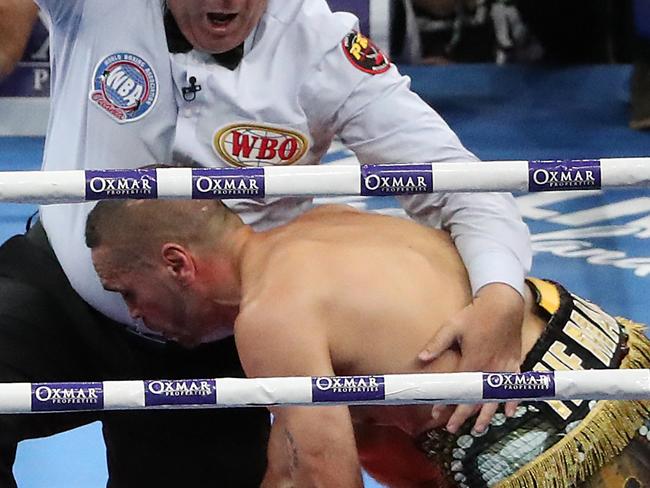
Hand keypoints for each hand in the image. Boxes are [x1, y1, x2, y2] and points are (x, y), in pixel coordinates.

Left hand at [419, 283, 524, 433]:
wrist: (504, 302)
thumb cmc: (477, 314)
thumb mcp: (453, 326)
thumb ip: (437, 344)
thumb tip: (421, 358)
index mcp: (473, 360)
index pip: (457, 388)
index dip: (446, 403)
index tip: (436, 413)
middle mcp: (490, 368)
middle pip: (475, 399)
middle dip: (462, 415)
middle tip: (451, 428)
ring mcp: (504, 368)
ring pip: (494, 398)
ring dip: (486, 415)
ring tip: (478, 429)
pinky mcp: (515, 364)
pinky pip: (514, 387)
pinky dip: (512, 400)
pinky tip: (508, 412)